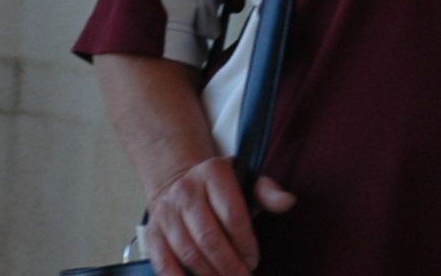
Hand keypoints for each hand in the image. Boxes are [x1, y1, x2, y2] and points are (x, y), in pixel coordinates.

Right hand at [138, 157, 295, 275]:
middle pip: (209, 237)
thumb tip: (287, 201)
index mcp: (213, 174)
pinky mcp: (153, 232)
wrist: (178, 180)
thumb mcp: (246, 180)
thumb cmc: (219, 188)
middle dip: (229, 265)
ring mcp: (166, 213)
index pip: (232, 214)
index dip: (245, 242)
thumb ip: (267, 192)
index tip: (253, 260)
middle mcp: (186, 192)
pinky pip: (163, 262)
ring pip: (188, 252)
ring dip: (209, 274)